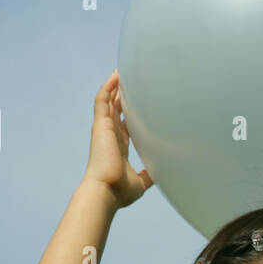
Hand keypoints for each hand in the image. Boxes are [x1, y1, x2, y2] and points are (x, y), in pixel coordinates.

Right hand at [82, 70, 152, 207]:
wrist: (106, 191)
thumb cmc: (120, 191)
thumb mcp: (141, 183)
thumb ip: (150, 176)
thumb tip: (162, 174)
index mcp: (119, 147)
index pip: (125, 125)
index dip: (131, 114)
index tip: (141, 104)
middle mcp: (111, 136)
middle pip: (116, 110)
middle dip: (123, 96)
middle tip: (133, 81)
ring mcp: (104, 129)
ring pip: (108, 102)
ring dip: (115, 87)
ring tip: (123, 72)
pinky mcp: (100, 125)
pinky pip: (102, 100)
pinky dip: (108, 87)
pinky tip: (116, 75)